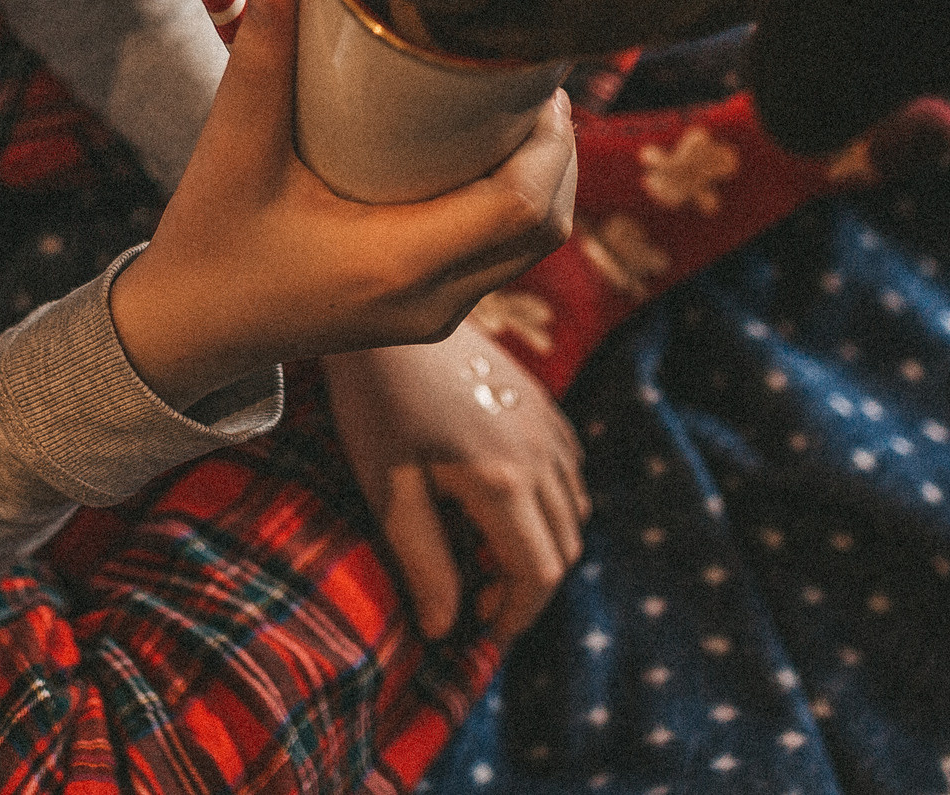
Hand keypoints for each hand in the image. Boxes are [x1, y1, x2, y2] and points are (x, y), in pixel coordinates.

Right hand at [110, 0, 576, 410]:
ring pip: (529, 247)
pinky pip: (500, 259)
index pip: (523, 207)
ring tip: (515, 111)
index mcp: (396, 265)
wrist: (188, 333)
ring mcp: (432, 315)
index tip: (533, 80)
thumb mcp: (230, 153)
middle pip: (546, 227)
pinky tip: (482, 156)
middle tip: (531, 85)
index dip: (549, 140)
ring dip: (541, 181)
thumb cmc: (207, 248)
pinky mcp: (424, 313)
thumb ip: (260, 63)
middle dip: (556, 152)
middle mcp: (430, 301)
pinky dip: (512, 207)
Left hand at [326, 321, 587, 643]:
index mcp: (503, 483)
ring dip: (540, 542)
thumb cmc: (377, 405)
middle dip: (527, 585)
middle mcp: (540, 456)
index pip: (539, 573)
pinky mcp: (542, 403)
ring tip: (485, 549)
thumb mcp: (389, 492)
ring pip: (572, 509)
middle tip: (476, 594)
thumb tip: (445, 628)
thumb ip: (423, 564)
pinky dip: (548, 502)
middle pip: (564, 546)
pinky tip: (501, 500)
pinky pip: (567, 470)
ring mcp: (547, 425)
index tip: (482, 627)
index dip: (517, 614)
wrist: (390, 321)